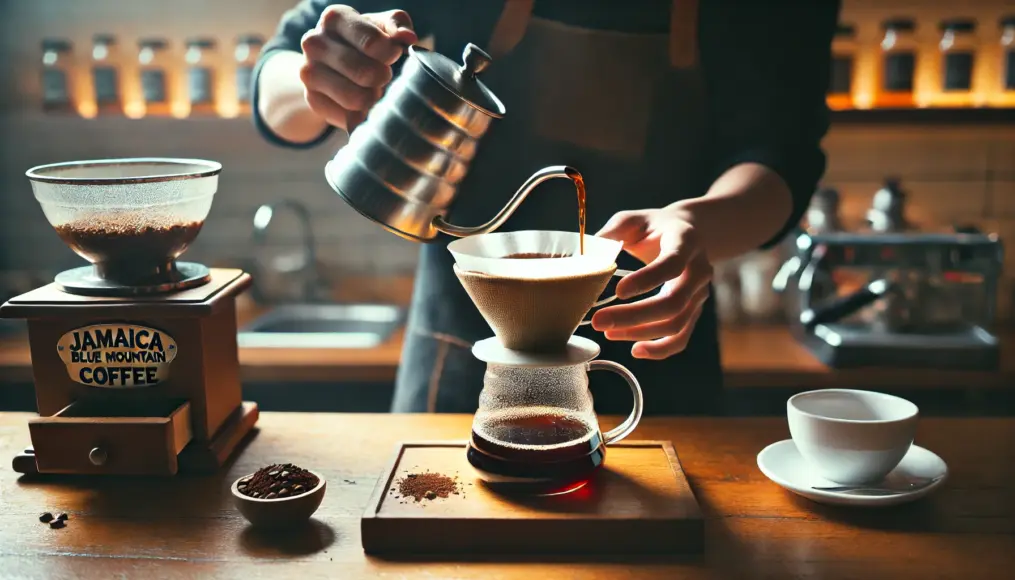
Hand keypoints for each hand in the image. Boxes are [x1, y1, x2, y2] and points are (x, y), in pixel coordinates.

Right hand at [300, 6, 417, 130]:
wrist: (333, 64)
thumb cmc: (364, 41)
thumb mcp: (382, 26)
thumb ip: (397, 25)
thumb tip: (407, 37)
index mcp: (334, 18)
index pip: (372, 42)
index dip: (391, 53)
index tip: (395, 55)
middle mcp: (315, 42)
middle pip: (365, 73)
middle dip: (383, 78)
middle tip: (384, 75)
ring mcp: (309, 72)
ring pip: (355, 98)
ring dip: (373, 98)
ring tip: (373, 89)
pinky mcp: (312, 99)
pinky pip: (347, 117)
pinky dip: (362, 114)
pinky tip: (362, 104)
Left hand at [590, 207, 712, 359]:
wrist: (688, 232)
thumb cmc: (654, 226)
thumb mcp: (633, 220)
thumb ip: (612, 233)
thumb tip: (586, 255)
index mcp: (685, 241)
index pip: (671, 264)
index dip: (646, 280)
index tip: (618, 290)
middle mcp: (698, 270)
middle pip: (673, 302)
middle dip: (634, 316)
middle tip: (599, 321)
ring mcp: (699, 293)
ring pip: (676, 323)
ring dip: (640, 332)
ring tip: (608, 332)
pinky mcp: (694, 310)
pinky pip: (681, 337)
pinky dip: (660, 349)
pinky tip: (635, 350)